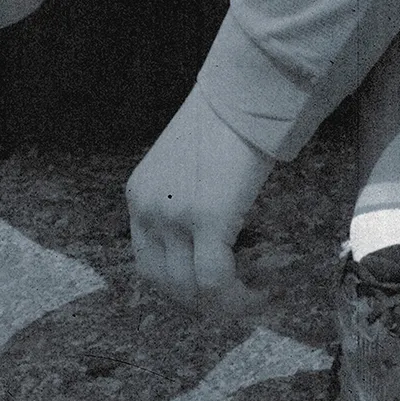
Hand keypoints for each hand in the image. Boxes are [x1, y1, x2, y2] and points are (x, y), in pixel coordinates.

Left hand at [126, 91, 275, 312]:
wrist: (243, 96)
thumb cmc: (224, 125)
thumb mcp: (187, 169)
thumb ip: (186, 204)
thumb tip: (215, 245)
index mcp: (139, 196)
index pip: (147, 263)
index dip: (181, 286)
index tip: (213, 291)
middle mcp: (147, 209)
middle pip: (164, 282)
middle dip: (202, 303)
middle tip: (237, 301)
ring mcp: (173, 216)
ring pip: (190, 289)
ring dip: (223, 304)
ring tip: (254, 296)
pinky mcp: (206, 219)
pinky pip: (215, 281)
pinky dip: (237, 297)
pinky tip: (260, 292)